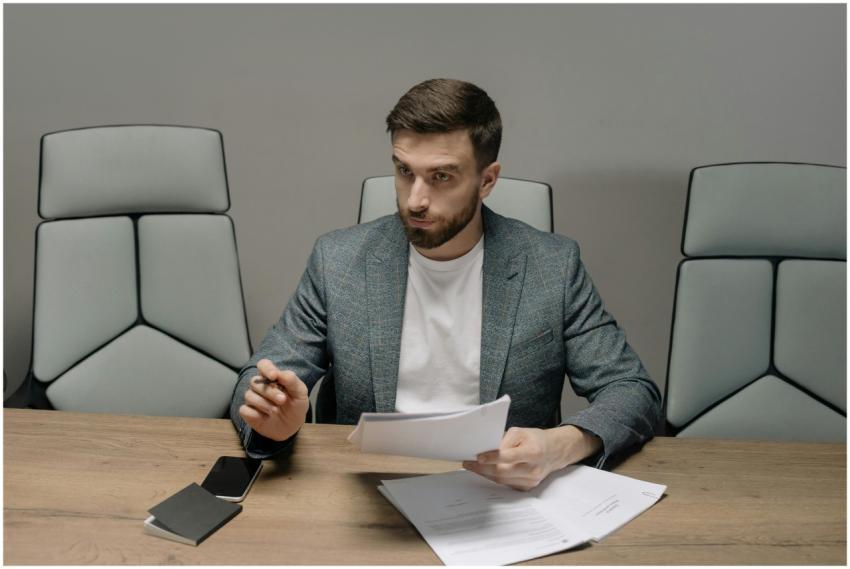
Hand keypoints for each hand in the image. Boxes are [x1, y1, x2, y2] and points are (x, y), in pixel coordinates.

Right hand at [238, 359, 309, 441]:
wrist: (292, 426)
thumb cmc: (295, 406)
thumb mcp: (300, 392)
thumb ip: (291, 380)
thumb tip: (278, 373)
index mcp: (272, 376)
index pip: (263, 365)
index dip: (266, 368)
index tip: (274, 376)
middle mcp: (260, 385)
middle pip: (255, 381)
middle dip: (270, 391)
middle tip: (283, 400)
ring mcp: (252, 398)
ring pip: (249, 395)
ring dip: (264, 404)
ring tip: (276, 410)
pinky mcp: (247, 412)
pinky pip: (244, 409)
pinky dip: (256, 414)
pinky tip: (266, 417)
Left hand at [462, 425, 601, 490]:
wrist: (554, 452)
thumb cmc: (535, 439)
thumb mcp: (520, 432)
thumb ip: (504, 440)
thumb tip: (486, 449)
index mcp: (533, 452)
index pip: (509, 457)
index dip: (492, 457)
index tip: (478, 457)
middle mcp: (533, 469)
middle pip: (502, 472)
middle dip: (482, 468)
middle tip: (468, 463)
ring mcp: (531, 480)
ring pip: (502, 480)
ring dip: (485, 474)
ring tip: (473, 466)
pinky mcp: (528, 487)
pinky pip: (507, 484)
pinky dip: (495, 478)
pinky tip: (486, 472)